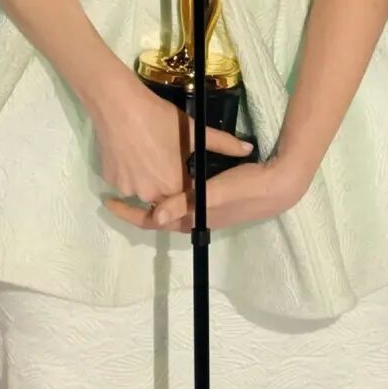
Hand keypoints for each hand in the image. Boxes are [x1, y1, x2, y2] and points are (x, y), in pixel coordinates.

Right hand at [91, 80, 255, 212]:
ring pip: (142, 190)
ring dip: (147, 178)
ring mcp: (127, 188)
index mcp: (174, 185)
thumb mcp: (193, 130)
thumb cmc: (159, 117)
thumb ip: (223, 143)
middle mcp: (150, 194)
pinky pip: (124, 182)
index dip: (187, 183)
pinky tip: (131, 150)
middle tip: (163, 156)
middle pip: (163, 197)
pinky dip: (129, 172)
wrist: (119, 105)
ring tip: (146, 151)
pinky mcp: (109, 179)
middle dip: (166, 182)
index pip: (185, 197)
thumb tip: (248, 149)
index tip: (185, 167)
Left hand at [102, 152, 302, 231]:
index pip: (153, 220)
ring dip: (154, 192)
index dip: (129, 212)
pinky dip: (171, 183)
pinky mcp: (215, 194)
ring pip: (171, 201)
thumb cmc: (246, 188)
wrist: (279, 183)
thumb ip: (184, 203)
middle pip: (159, 211)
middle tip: (118, 185)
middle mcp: (196, 215)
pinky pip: (184, 192)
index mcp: (193, 218)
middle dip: (138, 201)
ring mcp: (205, 205)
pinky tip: (168, 168)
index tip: (107, 201)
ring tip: (136, 176)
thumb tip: (154, 216)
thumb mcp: (213, 193)